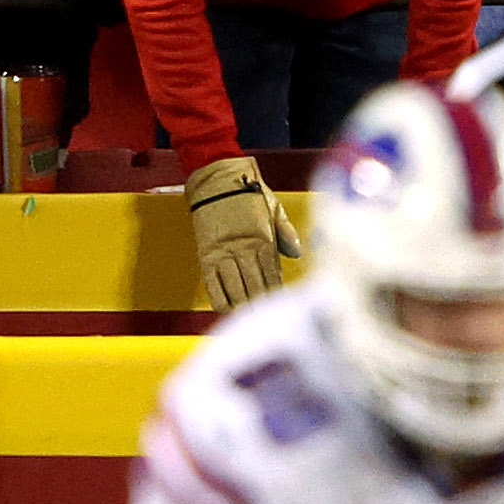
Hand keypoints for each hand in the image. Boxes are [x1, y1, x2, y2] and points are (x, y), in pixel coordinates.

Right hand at [185, 155, 287, 311]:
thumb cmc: (248, 192)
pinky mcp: (205, 254)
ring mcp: (222, 253)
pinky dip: (220, 299)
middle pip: (255, 287)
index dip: (278, 295)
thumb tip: (298, 253)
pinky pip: (213, 283)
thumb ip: (286, 232)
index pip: (273, 276)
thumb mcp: (273, 208)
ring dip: (244, 307)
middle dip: (263, 307)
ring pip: (235, 289)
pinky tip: (227, 309)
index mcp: (263, 239)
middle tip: (270, 325)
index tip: (284, 310)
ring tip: (250, 322)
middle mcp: (243, 249)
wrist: (216, 178)